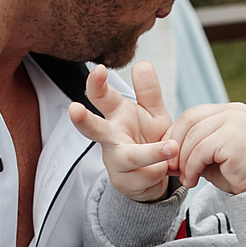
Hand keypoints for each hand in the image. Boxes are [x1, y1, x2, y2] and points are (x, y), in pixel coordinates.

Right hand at [68, 61, 177, 199]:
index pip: (101, 97)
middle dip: (83, 120)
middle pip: (94, 129)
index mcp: (115, 115)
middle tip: (74, 110)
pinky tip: (171, 167)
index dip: (97, 83)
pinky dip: (162, 169)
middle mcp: (111, 138)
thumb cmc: (149, 139)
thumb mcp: (152, 112)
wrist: (155, 176)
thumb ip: (148, 91)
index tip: (98, 69)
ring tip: (171, 147)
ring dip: (150, 153)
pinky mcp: (126, 183)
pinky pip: (146, 176)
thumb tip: (142, 63)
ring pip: (129, 157)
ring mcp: (116, 162)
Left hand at [169, 102, 245, 194]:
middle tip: (172, 169)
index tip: (169, 158)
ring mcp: (236, 122)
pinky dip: (192, 168)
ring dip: (183, 161)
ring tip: (186, 179)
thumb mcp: (211, 156)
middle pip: (190, 120)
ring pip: (193, 137)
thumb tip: (163, 149)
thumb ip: (192, 147)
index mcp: (230, 111)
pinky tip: (194, 181)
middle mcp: (234, 111)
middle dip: (176, 146)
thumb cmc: (239, 175)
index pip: (192, 115)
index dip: (175, 136)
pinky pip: (201, 150)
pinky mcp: (234, 138)